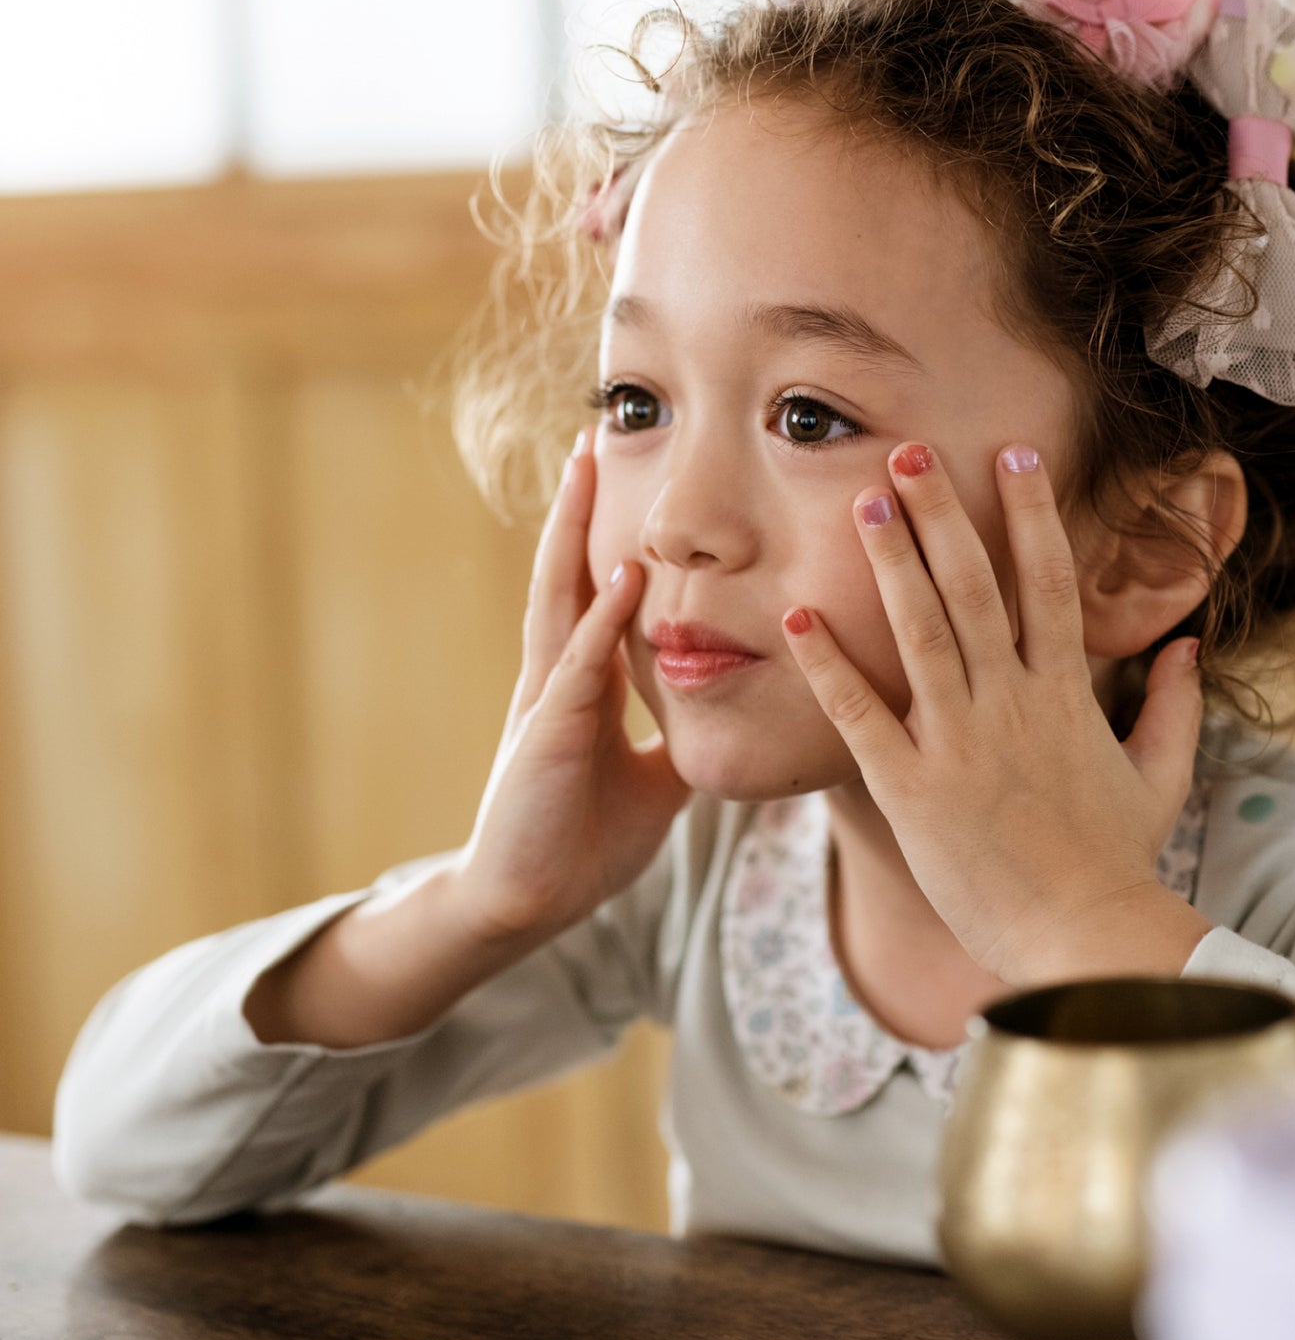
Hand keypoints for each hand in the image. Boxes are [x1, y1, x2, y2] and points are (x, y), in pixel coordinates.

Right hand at [459, 426, 689, 945]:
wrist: (529, 900)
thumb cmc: (582, 841)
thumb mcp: (649, 782)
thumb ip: (672, 740)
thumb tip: (721, 717)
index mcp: (580, 687)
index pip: (594, 597)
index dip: (607, 540)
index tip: (620, 481)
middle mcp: (557, 679)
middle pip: (568, 577)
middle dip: (578, 510)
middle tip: (591, 439)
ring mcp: (548, 702)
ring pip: (562, 602)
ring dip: (576, 537)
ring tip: (586, 472)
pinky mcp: (549, 736)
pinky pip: (579, 668)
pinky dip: (602, 622)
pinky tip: (625, 579)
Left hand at [781, 440, 1208, 985]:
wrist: (1081, 936)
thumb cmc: (1116, 862)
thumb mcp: (1160, 779)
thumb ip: (1173, 707)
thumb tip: (1185, 646)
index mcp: (1066, 693)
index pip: (1050, 581)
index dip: (1031, 513)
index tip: (1012, 453)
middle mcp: (1011, 702)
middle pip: (974, 586)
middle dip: (942, 513)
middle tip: (908, 452)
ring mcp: (959, 741)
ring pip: (920, 631)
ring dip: (890, 563)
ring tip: (862, 504)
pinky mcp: (911, 787)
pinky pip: (861, 713)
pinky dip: (828, 663)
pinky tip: (796, 616)